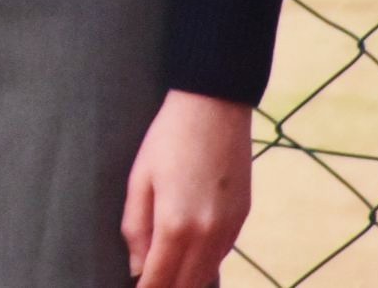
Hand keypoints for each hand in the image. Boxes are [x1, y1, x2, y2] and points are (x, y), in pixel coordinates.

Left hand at [122, 89, 250, 287]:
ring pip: (207, 275)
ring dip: (186, 282)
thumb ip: (136, 228)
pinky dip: (203, 265)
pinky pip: (220, 256)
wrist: (215, 108)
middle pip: (187, 285)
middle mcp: (209, 236)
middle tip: (147, 284)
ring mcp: (230, 230)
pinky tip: (187, 261)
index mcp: (177, 226)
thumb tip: (137, 268)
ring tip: (164, 278)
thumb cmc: (168, 139)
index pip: (160, 280)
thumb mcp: (140, 179)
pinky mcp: (241, 220)